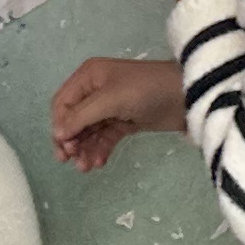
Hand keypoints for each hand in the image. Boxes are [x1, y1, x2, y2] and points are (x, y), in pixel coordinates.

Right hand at [49, 55, 186, 173]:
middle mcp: (96, 90)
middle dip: (71, 141)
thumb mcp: (110, 100)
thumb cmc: (146, 90)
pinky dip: (100, 149)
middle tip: (73, 161)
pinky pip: (105, 137)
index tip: (63, 148)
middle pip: (74, 120)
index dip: (60, 125)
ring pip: (89, 131)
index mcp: (89, 76)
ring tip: (87, 168)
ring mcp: (111, 107)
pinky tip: (100, 163)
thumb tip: (57, 134)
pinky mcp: (125, 121)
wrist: (187, 97)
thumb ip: (82, 117)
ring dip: (85, 149)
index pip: (63, 103)